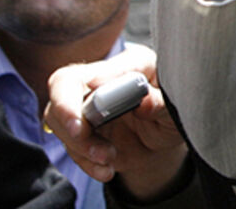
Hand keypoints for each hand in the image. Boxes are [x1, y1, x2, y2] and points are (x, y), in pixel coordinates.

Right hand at [45, 45, 188, 201]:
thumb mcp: (175, 108)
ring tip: (109, 158)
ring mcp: (88, 105)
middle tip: (81, 134)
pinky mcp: (82, 130)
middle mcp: (103, 80)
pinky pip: (70, 146)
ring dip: (81, 145)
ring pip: (61, 120)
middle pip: (63, 88)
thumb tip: (143, 102)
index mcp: (130, 64)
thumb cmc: (173, 111)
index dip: (84, 87)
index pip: (95, 69)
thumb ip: (160, 103)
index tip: (86, 106)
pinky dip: (86, 162)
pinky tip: (106, 170)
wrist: (165, 138)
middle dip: (68, 115)